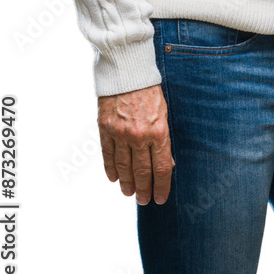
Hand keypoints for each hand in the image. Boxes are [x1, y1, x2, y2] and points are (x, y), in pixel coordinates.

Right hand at [97, 84, 173, 204]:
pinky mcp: (105, 129)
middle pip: (142, 171)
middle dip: (144, 189)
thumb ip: (164, 139)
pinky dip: (111, 169)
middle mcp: (139, 136)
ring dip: (127, 183)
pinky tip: (114, 178)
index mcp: (158, 131)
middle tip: (144, 201)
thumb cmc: (150, 91)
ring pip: (124, 167)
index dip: (161, 186)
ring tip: (129, 193)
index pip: (161, 167)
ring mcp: (120, 133)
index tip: (160, 198)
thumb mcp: (165, 113)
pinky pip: (108, 155)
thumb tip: (168, 163)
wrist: (128, 72)